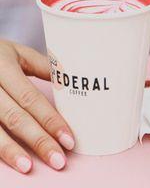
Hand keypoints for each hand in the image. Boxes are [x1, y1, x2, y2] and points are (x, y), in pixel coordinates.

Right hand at [0, 39, 74, 172]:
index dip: (50, 120)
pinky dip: (0, 150)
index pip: (30, 98)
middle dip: (39, 140)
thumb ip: (43, 66)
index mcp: (4, 67)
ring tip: (30, 167)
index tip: (68, 139)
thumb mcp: (18, 53)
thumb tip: (70, 80)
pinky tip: (12, 160)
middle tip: (58, 160)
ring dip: (14, 151)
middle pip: (15, 118)